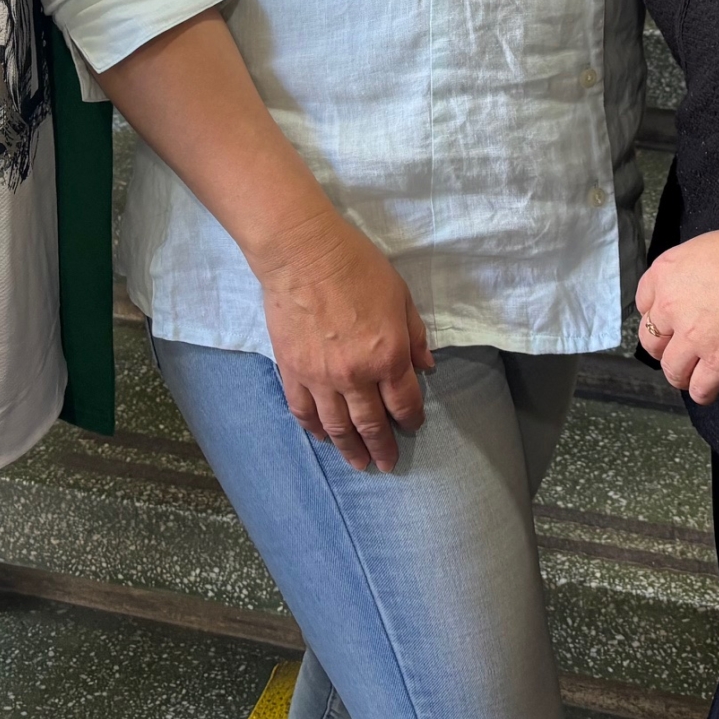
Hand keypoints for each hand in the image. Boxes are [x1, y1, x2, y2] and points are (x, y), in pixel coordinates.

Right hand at [256, 210, 433, 472]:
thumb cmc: (358, 267)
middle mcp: (356, 376)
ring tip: (359, 464)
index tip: (412, 426)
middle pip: (372, 424)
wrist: (303, 254)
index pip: (404, 403)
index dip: (411, 420)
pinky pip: (304, 412)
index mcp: (388, 356)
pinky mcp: (292, 372)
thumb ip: (415, 336)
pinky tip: (323, 438)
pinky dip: (315, 430)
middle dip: (383, 448)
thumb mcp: (401, 296)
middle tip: (387, 465)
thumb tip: (426, 368)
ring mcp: (321, 378)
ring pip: (337, 427)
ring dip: (350, 449)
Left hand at [636, 225, 718, 405]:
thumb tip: (697, 285)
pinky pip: (700, 388)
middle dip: (662, 347)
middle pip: (650, 339)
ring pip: (671, 369)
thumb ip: (689, 271)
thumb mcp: (705, 248)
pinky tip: (709, 389)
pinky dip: (703, 392)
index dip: (656, 315)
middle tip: (678, 349)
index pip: (643, 302)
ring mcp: (692, 336)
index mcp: (666, 273)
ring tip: (691, 375)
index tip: (666, 321)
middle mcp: (671, 306)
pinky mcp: (717, 360)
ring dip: (680, 374)